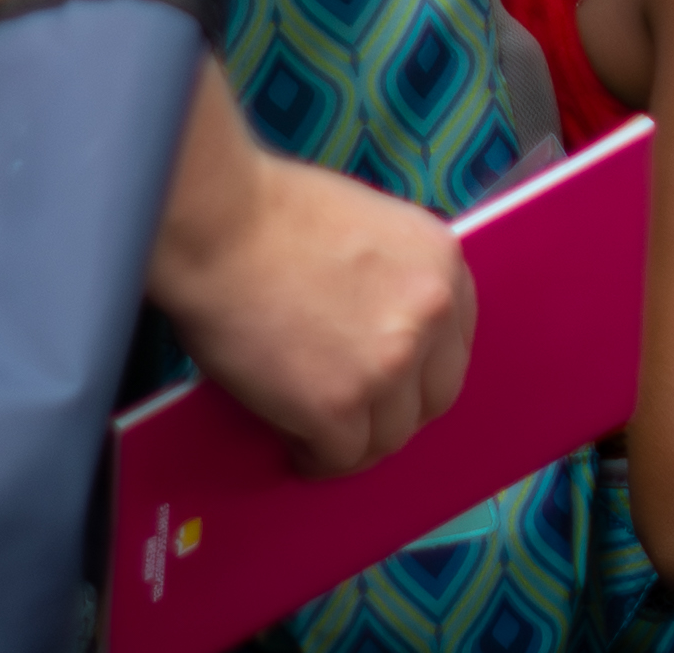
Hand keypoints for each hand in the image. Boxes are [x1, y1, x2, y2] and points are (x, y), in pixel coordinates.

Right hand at [154, 146, 475, 473]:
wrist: (218, 224)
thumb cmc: (273, 213)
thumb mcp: (370, 226)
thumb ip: (394, 278)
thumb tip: (383, 329)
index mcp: (442, 264)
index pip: (455, 343)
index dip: (422, 371)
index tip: (396, 385)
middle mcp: (430, 316)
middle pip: (434, 397)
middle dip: (398, 413)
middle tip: (360, 417)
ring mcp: (388, 365)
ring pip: (389, 437)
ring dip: (357, 442)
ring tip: (321, 438)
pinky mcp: (337, 407)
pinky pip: (341, 457)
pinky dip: (318, 460)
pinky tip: (297, 448)